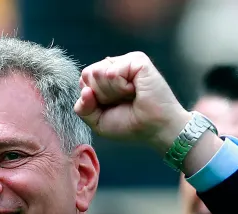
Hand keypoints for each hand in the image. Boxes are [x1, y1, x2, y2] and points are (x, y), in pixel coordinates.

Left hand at [74, 51, 189, 153]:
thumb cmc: (130, 124)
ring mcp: (126, 62)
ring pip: (98, 72)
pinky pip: (112, 72)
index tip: (110, 107)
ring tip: (130, 96)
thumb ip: (83, 108)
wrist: (154, 128)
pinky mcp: (137, 60)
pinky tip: (135, 90)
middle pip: (88, 74)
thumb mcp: (98, 121)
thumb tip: (85, 90)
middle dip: (101, 95)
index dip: (92, 98)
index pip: (83, 80)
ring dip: (112, 93)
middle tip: (122, 101)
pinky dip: (121, 87)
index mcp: (105, 78)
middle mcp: (115, 66)